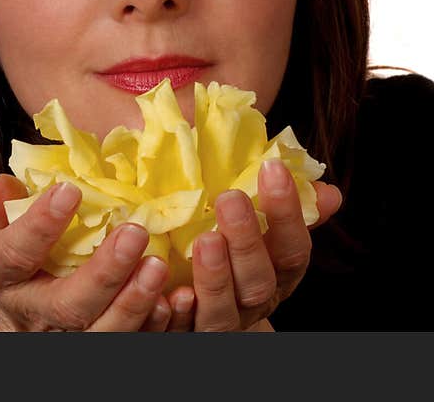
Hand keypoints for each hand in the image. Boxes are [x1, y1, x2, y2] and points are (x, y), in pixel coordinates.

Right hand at [0, 174, 173, 331]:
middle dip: (103, 273)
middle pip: (67, 304)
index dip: (40, 225)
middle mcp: (34, 311)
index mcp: (2, 274)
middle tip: (135, 233)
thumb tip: (0, 183)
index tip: (70, 190)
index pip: (15, 253)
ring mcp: (68, 335)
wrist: (23, 317)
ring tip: (159, 266)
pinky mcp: (97, 342)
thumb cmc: (18, 254)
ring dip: (134, 303)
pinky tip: (175, 300)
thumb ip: (2, 204)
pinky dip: (155, 326)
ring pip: (102, 332)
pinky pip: (130, 343)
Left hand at [164, 159, 342, 330]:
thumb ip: (279, 206)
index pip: (292, 247)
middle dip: (247, 240)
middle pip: (258, 279)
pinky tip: (175, 292)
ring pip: (222, 308)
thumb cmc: (221, 241)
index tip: (272, 168)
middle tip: (230, 199)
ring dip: (216, 276)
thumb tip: (327, 191)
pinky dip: (179, 313)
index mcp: (276, 271)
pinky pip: (182, 330)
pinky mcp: (185, 333)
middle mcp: (254, 301)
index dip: (287, 212)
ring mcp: (222, 320)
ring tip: (205, 239)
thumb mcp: (251, 222)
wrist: (189, 299)